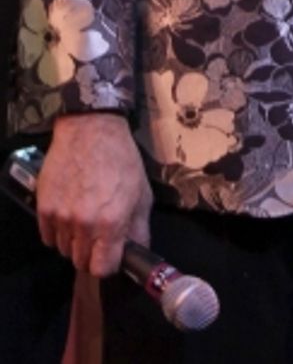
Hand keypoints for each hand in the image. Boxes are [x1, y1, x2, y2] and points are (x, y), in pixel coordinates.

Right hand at [37, 113, 152, 275]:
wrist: (91, 130)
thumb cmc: (121, 159)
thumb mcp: (141, 192)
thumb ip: (139, 228)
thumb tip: (138, 253)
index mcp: (112, 222)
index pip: (103, 269)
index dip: (108, 265)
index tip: (111, 256)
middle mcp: (84, 224)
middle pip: (82, 262)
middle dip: (92, 253)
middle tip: (99, 234)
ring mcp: (61, 217)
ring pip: (64, 250)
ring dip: (74, 241)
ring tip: (84, 218)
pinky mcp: (44, 209)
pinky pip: (48, 237)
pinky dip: (57, 231)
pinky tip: (69, 213)